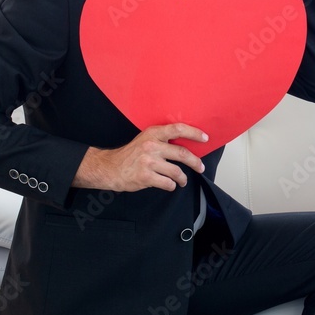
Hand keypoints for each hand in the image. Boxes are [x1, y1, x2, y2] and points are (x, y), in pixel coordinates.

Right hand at [74, 124, 206, 191]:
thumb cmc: (130, 154)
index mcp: (153, 134)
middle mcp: (151, 146)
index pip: (178, 129)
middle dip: (195, 162)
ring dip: (183, 178)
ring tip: (183, 180)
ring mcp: (148, 162)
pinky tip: (170, 185)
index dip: (194, 133)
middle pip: (182, 153)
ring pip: (177, 171)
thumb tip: (186, 143)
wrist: (110, 168)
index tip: (205, 138)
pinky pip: (167, 183)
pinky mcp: (146, 177)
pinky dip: (172, 185)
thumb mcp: (145, 139)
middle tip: (201, 167)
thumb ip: (162, 139)